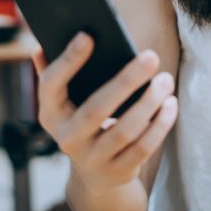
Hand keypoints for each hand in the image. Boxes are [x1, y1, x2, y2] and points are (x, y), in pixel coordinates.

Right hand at [31, 32, 177, 192]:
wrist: (94, 174)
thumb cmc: (82, 121)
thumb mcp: (64, 102)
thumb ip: (54, 74)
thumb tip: (40, 48)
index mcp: (50, 114)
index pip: (51, 85)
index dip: (68, 61)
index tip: (88, 36)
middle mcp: (66, 139)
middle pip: (96, 109)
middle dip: (126, 81)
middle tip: (151, 56)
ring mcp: (92, 159)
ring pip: (124, 130)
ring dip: (149, 103)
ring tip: (165, 80)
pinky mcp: (117, 172)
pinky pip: (142, 148)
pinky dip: (160, 125)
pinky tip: (170, 103)